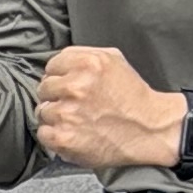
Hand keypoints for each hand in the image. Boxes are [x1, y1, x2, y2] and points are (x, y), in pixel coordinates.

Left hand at [33, 44, 192, 172]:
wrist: (149, 131)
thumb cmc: (133, 97)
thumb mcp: (114, 60)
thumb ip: (84, 54)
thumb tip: (60, 61)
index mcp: (87, 63)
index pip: (52, 65)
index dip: (61, 76)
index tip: (71, 86)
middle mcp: (75, 87)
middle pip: (44, 88)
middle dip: (57, 96)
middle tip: (76, 104)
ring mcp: (67, 114)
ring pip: (42, 111)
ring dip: (56, 117)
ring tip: (78, 120)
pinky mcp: (64, 137)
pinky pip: (43, 133)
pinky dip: (55, 136)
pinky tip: (74, 133)